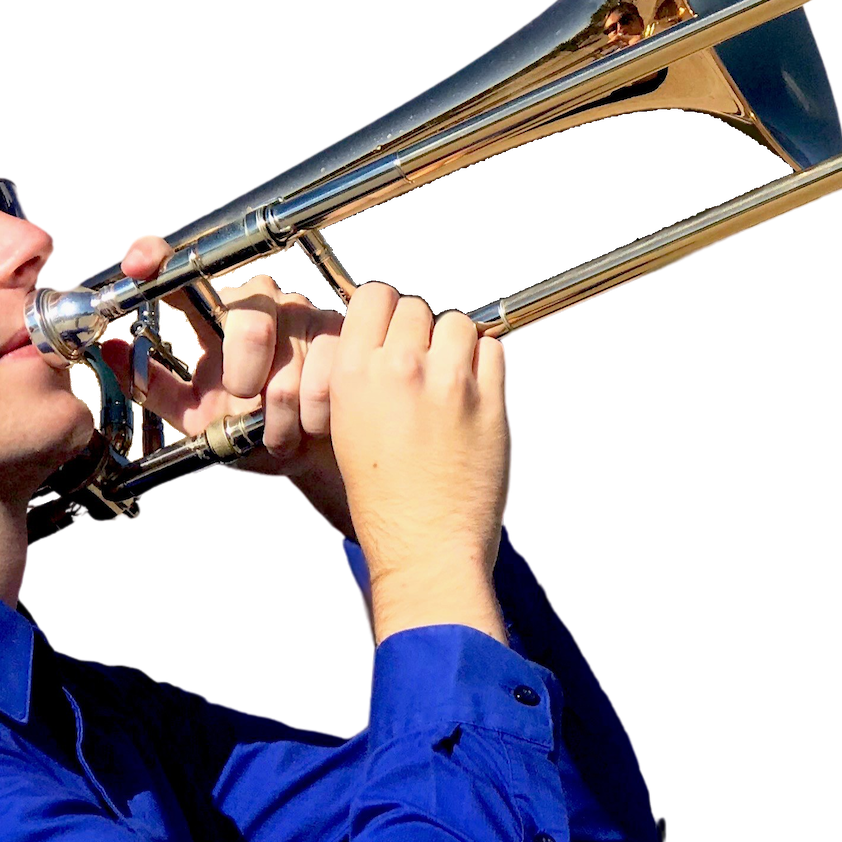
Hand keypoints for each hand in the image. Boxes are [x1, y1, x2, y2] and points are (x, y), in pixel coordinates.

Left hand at [109, 237, 354, 537]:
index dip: (158, 257)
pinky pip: (327, 375)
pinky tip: (310, 423)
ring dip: (281, 411)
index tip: (138, 266)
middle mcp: (261, 302)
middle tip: (246, 401)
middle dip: (245, 374)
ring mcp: (306, 313)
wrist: (308, 456)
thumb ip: (152, 387)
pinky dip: (312, 413)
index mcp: (218, 316)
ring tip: (278, 429)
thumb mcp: (192, 417)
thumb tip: (110, 352)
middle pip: (249, 318)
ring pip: (291, 358)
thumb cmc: (250, 431)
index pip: (182, 272)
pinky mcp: (344, 334)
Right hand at [307, 282, 510, 644]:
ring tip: (451, 383)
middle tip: (425, 369)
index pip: (374, 296)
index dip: (387, 311)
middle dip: (422, 333)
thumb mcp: (347, 429)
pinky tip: (475, 395)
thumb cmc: (384, 500)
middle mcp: (400, 369)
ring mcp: (448, 383)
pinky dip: (486, 366)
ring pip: (458, 323)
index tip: (395, 331)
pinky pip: (493, 351)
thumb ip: (365, 377)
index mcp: (354, 375)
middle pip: (418, 308)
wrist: (425, 546)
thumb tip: (389, 341)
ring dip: (457, 346)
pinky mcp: (490, 400)